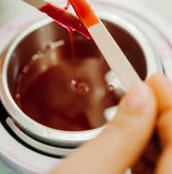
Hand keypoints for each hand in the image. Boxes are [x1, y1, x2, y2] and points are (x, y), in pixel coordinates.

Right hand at [49, 74, 171, 173]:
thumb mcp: (83, 171)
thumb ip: (119, 134)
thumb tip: (140, 95)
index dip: (169, 106)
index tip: (154, 80)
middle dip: (161, 114)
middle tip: (144, 89)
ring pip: (165, 161)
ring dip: (151, 130)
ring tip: (136, 106)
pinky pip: (153, 171)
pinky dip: (143, 149)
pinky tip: (129, 136)